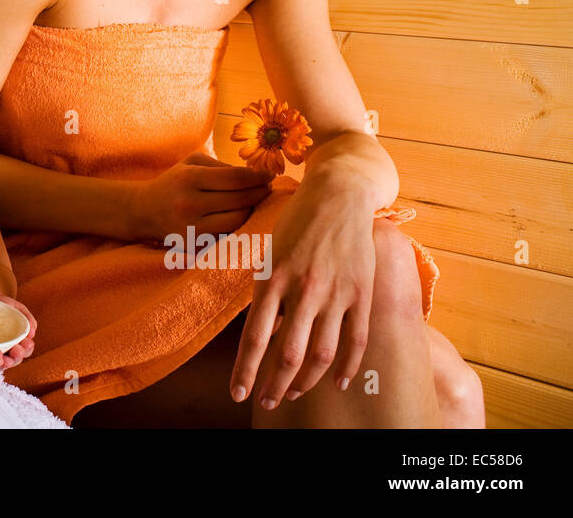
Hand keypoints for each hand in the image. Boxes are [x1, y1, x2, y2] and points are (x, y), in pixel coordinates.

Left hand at [0, 295, 36, 370]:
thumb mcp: (11, 306)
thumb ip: (25, 316)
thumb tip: (33, 331)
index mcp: (15, 341)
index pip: (25, 350)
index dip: (27, 348)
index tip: (26, 342)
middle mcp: (5, 351)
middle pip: (15, 360)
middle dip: (17, 357)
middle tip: (16, 350)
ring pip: (1, 366)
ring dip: (4, 364)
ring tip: (4, 359)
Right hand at [131, 152, 274, 240]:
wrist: (144, 210)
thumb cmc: (174, 182)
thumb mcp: (192, 163)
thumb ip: (222, 166)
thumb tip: (255, 174)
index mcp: (190, 178)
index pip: (236, 178)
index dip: (258, 176)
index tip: (269, 175)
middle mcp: (190, 203)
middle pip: (240, 200)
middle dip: (260, 192)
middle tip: (267, 188)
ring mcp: (192, 227)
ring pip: (238, 220)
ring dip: (252, 210)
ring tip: (254, 201)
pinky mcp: (194, 244)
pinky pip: (227, 234)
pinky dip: (238, 224)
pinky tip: (240, 215)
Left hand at [230, 178, 376, 409]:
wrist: (337, 195)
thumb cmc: (296, 223)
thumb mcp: (270, 253)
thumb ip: (267, 292)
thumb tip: (262, 333)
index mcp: (272, 279)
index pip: (255, 337)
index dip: (245, 371)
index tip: (237, 394)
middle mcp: (303, 290)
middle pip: (288, 354)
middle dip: (275, 386)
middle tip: (267, 402)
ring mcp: (336, 293)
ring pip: (322, 354)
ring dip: (306, 381)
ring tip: (294, 393)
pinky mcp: (362, 294)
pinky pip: (356, 341)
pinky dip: (348, 367)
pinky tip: (338, 383)